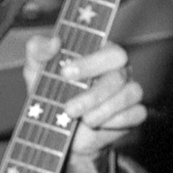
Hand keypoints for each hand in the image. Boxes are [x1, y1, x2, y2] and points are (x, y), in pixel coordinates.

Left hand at [24, 35, 145, 172]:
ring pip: (130, 94)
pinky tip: (97, 125)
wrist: (56, 130)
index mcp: (101, 53)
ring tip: (81, 119)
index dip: (90, 63)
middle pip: (119, 76)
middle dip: (93, 94)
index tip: (65, 74)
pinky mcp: (133, 113)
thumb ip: (38, 50)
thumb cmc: (50, 92)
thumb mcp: (36, 70)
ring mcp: (129, 90)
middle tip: (69, 109)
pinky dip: (116, 121)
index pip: (108, 51)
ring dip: (102, 110)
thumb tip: (54, 42)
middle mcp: (119, 69)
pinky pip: (136, 113)